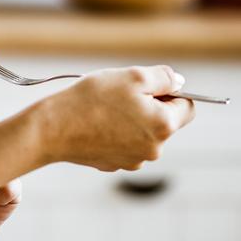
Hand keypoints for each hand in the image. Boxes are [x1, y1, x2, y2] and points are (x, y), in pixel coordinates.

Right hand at [34, 65, 194, 171]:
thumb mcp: (132, 76)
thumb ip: (164, 77)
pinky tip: (95, 123)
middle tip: (120, 95)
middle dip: (149, 106)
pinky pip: (123, 144)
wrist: (52, 129)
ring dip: (131, 120)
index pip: (188, 106)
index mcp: (164, 126)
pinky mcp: (113, 164)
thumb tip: (179, 82)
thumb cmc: (91, 100)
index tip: (148, 86)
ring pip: (142, 133)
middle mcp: (153, 149)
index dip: (171, 92)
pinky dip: (114, 133)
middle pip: (164, 121)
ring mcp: (133, 160)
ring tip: (104, 109)